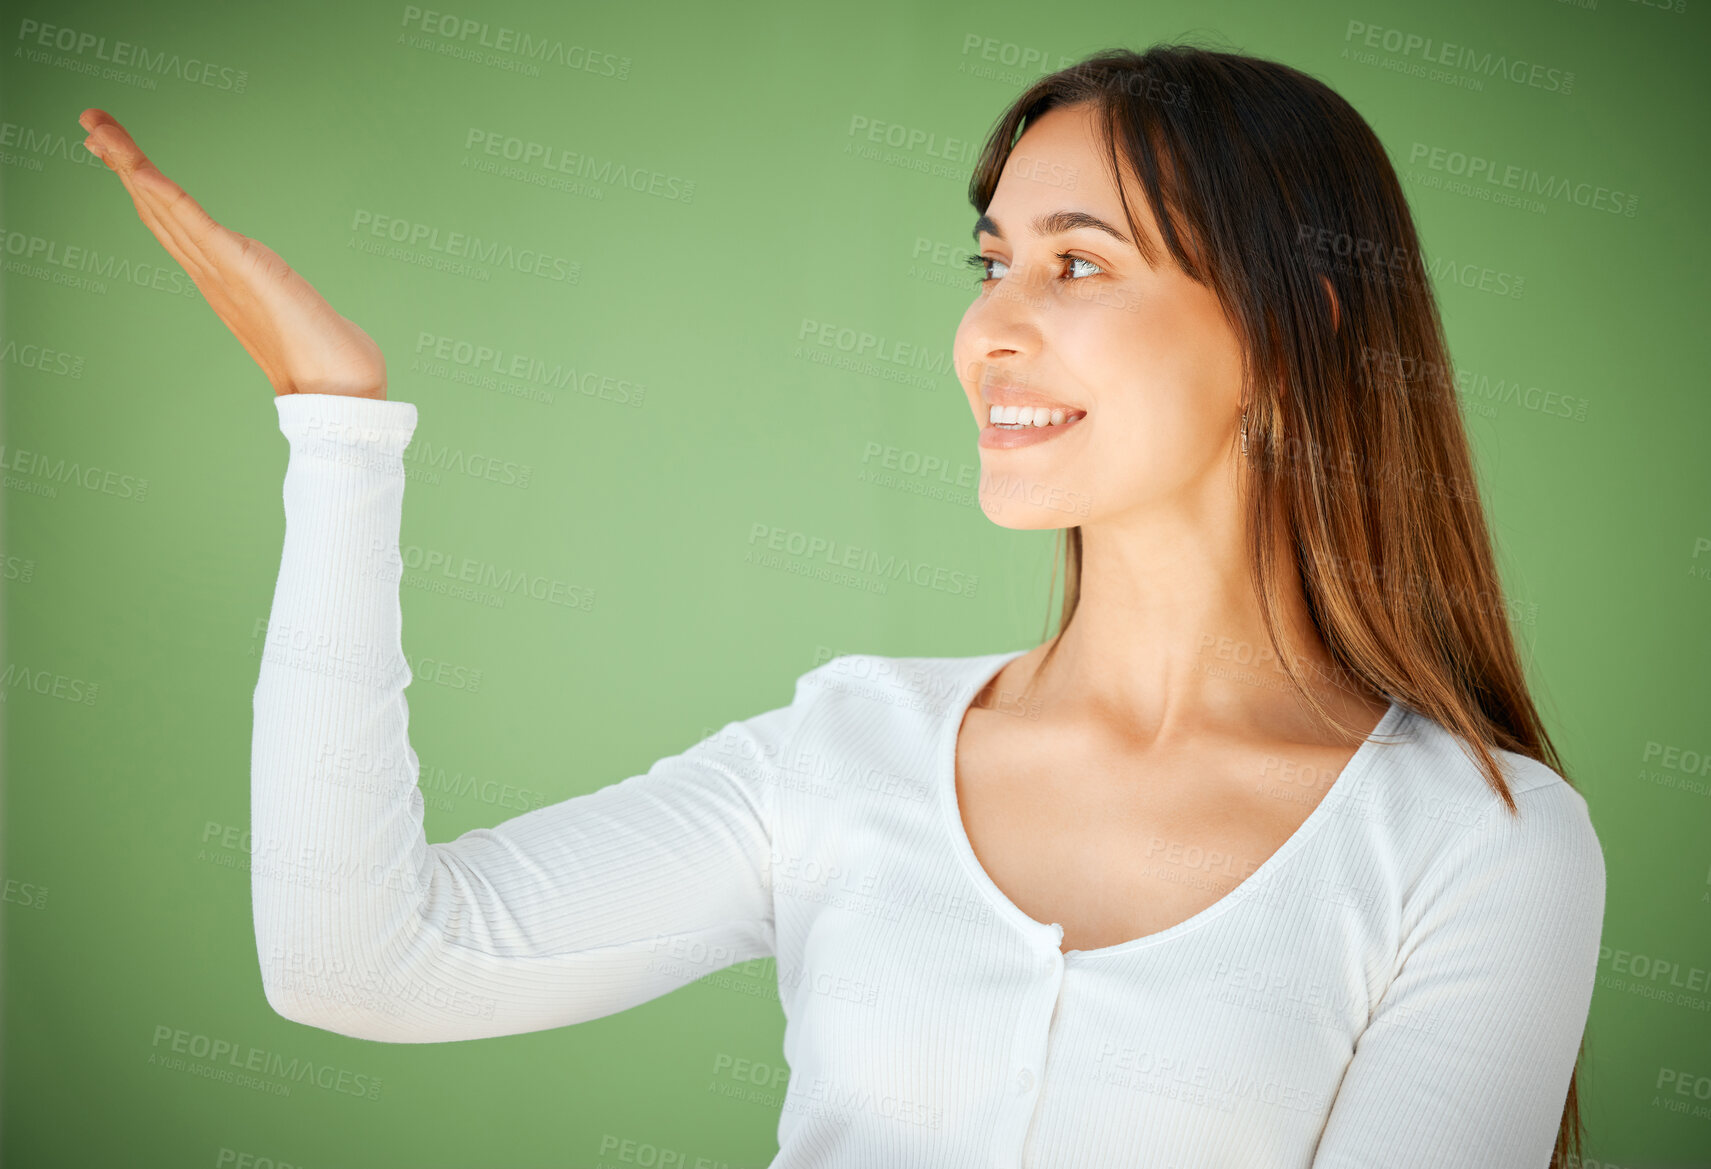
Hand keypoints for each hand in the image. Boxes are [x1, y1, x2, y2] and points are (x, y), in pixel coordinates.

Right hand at [79, 108, 387, 399]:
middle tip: (90, 125)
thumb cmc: (330, 365)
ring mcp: (222, 272)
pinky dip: (161, 191)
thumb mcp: (301, 320)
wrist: (339, 393)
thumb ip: (295, 311)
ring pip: (163, 208)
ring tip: (95, 125)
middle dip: (123, 165)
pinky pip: (192, 222)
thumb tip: (311, 319)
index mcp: (223, 283)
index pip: (174, 226)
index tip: (121, 157)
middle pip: (156, 210)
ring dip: (128, 163)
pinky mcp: (241, 267)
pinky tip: (137, 166)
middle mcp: (212, 276)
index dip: (144, 190)